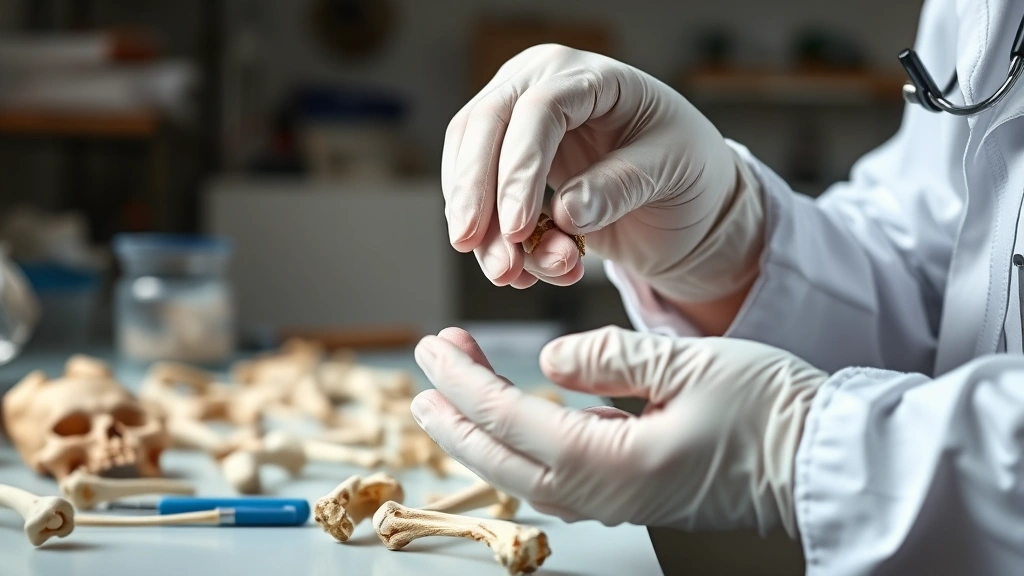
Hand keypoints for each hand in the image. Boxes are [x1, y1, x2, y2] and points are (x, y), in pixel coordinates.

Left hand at [411, 326, 826, 535]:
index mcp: (615, 463)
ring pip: (523, 474)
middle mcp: (608, 494)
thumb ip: (612, 359)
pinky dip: (518, 448)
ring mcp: (619, 500)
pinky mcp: (633, 492)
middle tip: (422, 373)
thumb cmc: (773, 411)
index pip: (513, 420)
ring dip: (480, 434)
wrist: (826, 459)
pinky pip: (554, 477)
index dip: (464, 384)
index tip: (432, 349)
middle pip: (504, 460)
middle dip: (453, 416)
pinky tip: (513, 422)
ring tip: (451, 395)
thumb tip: (547, 362)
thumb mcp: (692, 364)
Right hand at [442, 44, 762, 299]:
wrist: (686, 198)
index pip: (538, 109)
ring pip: (468, 165)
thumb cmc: (689, 169)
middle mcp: (542, 86)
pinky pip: (480, 200)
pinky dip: (492, 241)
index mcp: (589, 75)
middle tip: (480, 252)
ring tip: (512, 276)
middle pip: (484, 127)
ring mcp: (517, 123)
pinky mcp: (507, 164)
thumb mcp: (674, 171)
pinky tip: (521, 274)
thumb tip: (567, 213)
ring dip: (482, 228)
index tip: (519, 228)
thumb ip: (621, 186)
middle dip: (477, 195)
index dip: (521, 169)